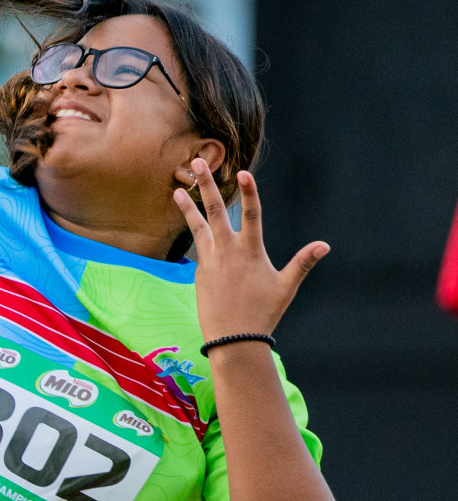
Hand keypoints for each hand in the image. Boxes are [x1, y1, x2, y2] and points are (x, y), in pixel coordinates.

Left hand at [172, 158, 328, 341]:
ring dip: (188, 205)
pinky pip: (196, 244)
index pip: (252, 215)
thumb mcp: (286, 286)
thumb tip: (324, 245)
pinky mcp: (200, 270)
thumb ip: (302, 262)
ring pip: (198, 226)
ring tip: (176, 188)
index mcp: (251, 252)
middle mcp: (228, 251)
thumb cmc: (264, 312)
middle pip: (216, 211)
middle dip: (207, 185)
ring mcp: (211, 260)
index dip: (249, 192)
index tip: (243, 172)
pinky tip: (188, 218)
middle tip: (197, 163)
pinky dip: (191, 229)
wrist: (233, 338)